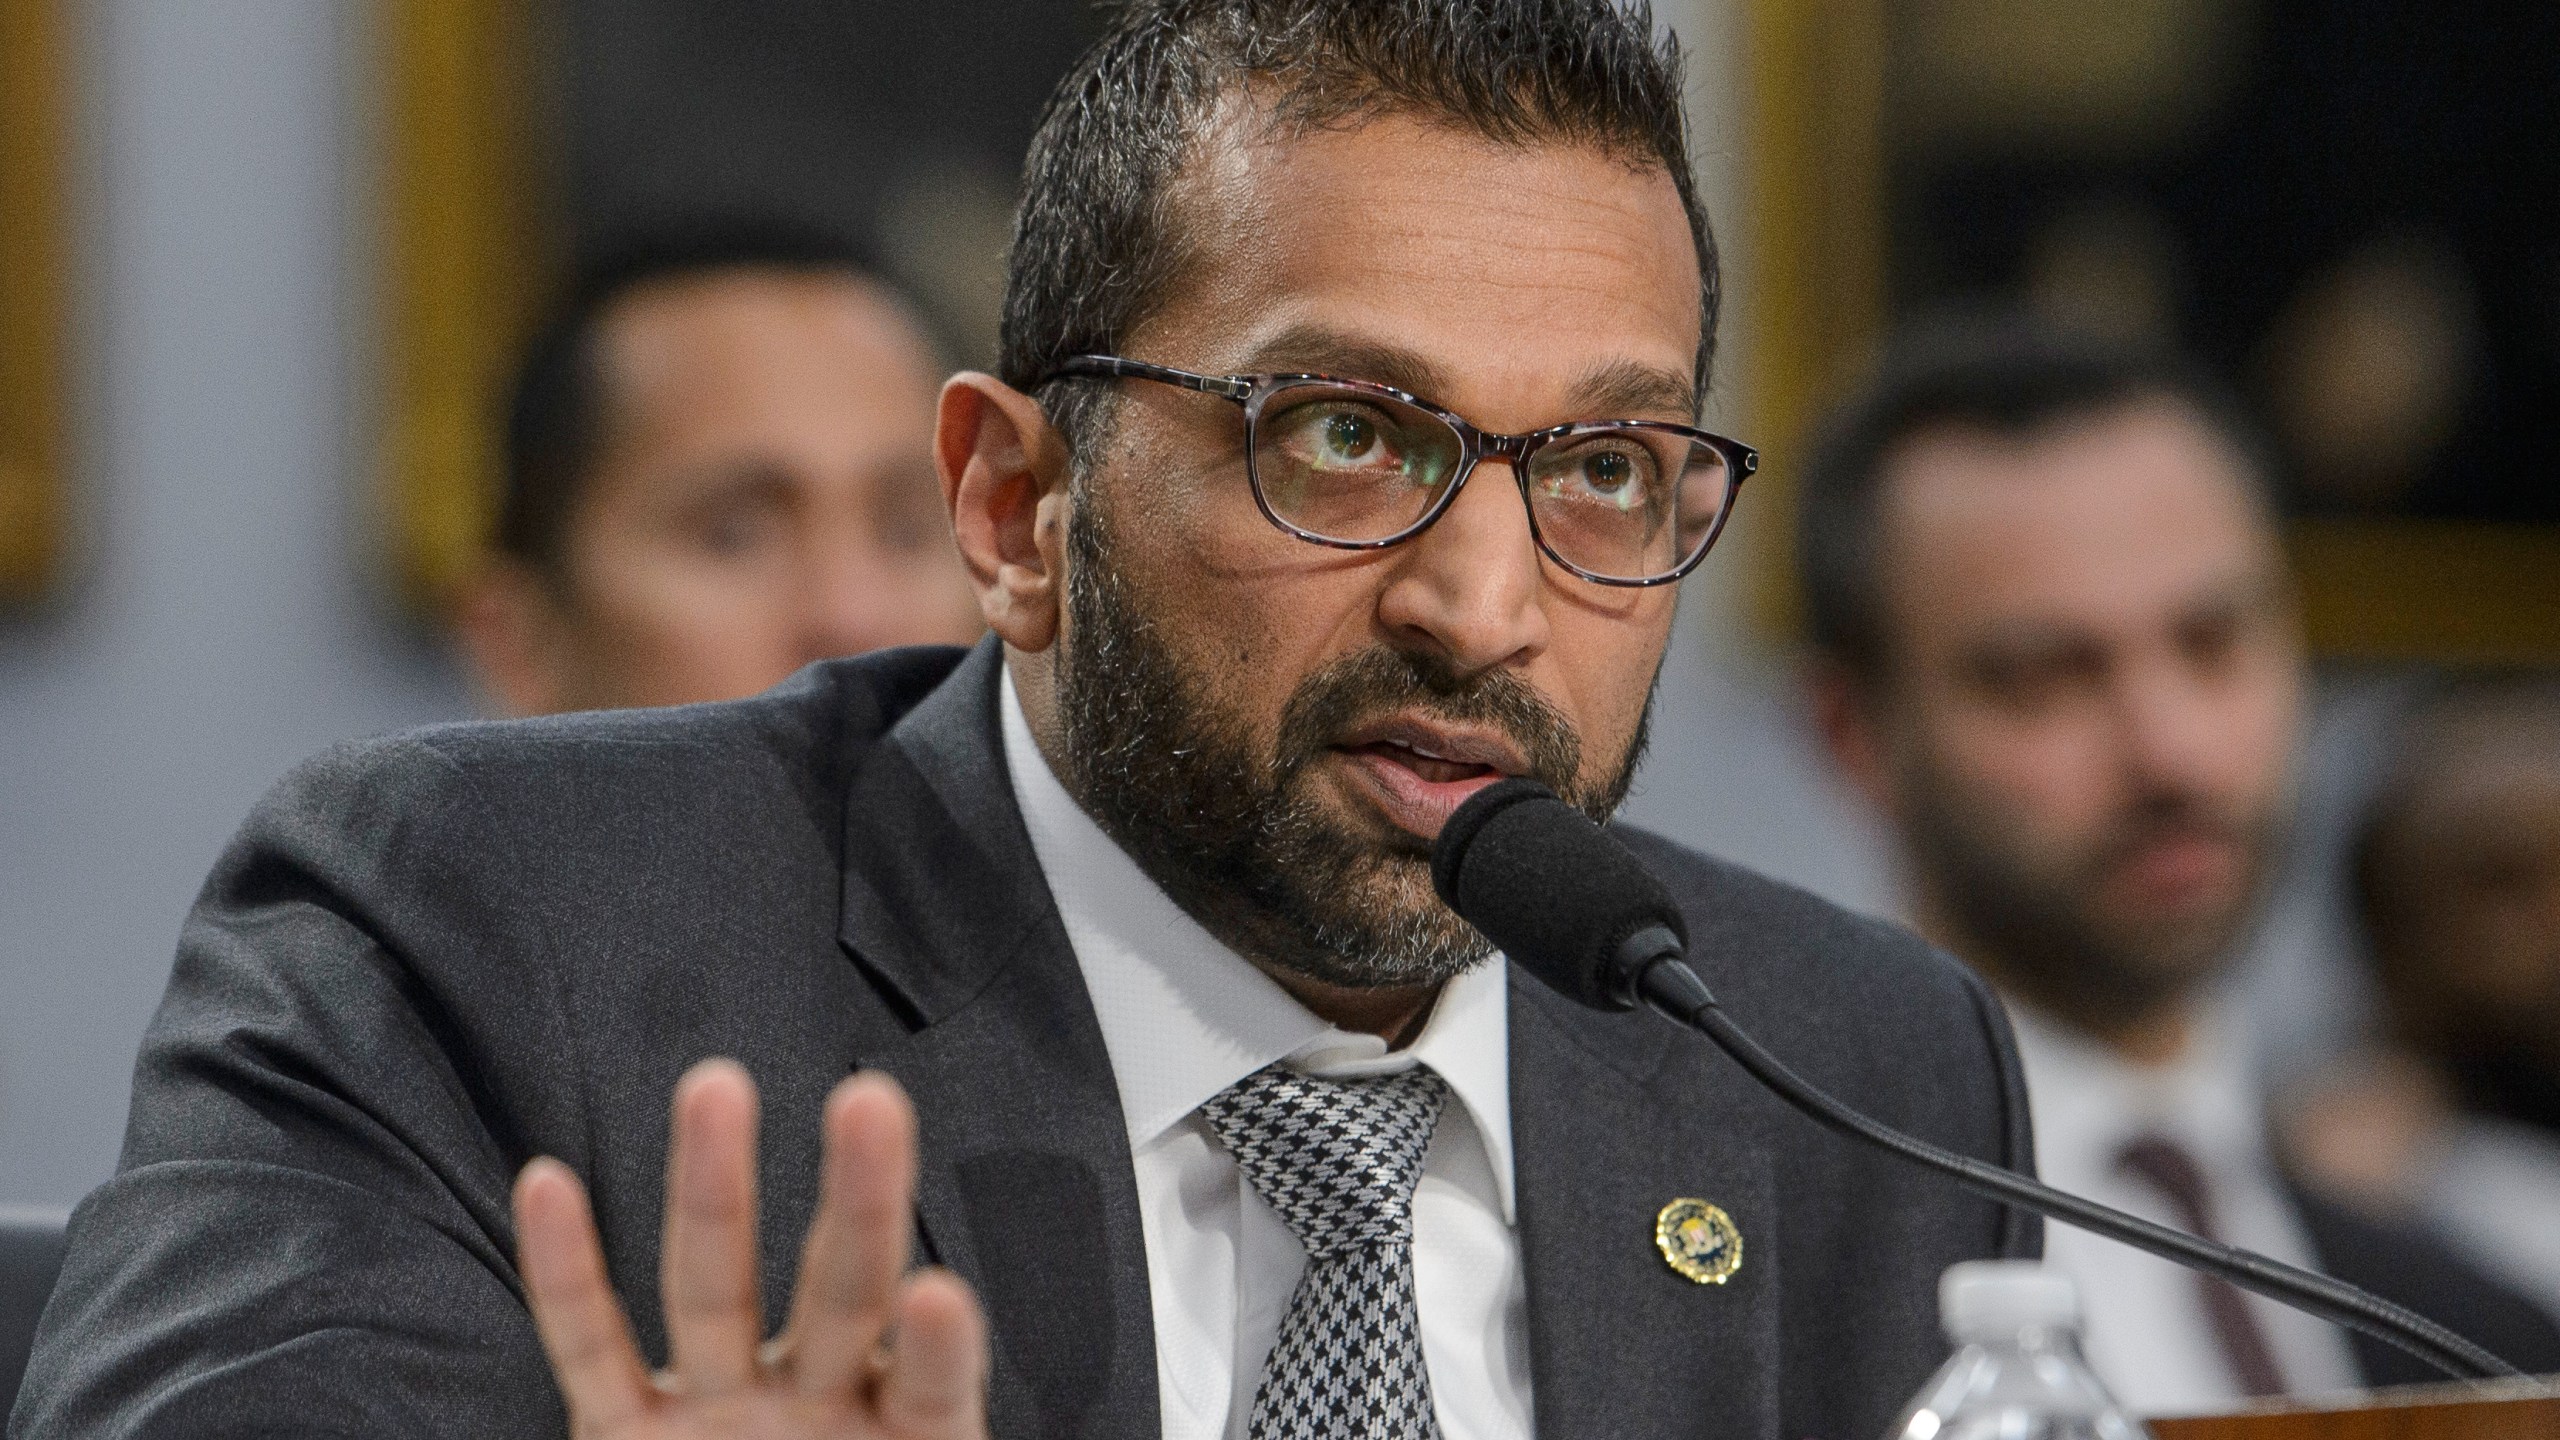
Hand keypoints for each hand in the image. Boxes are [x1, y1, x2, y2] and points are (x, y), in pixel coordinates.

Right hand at [513, 1061, 989, 1438]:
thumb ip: (946, 1435)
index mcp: (908, 1437)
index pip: (932, 1388)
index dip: (939, 1351)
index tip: (947, 1298)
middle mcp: (816, 1408)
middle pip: (841, 1294)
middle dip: (858, 1202)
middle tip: (871, 1104)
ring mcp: (719, 1413)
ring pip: (713, 1289)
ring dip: (716, 1189)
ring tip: (718, 1090)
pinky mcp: (627, 1439)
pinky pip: (591, 1348)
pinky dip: (565, 1274)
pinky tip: (548, 1189)